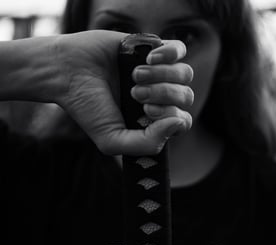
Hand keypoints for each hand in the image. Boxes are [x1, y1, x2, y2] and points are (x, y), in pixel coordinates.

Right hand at [52, 30, 192, 154]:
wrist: (67, 72)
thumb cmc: (88, 107)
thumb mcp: (112, 139)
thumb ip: (146, 143)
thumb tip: (178, 122)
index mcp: (154, 119)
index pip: (183, 121)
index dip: (172, 116)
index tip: (146, 112)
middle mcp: (160, 95)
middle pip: (186, 97)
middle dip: (163, 95)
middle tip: (135, 93)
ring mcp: (159, 71)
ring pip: (185, 74)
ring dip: (162, 75)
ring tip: (135, 75)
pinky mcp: (153, 48)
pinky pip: (180, 49)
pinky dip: (169, 54)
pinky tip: (149, 58)